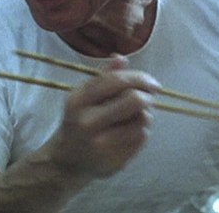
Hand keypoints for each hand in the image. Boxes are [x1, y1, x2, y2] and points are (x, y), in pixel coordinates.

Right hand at [43, 55, 159, 181]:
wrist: (67, 160)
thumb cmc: (78, 121)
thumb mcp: (82, 96)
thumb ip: (102, 77)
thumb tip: (121, 59)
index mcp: (79, 101)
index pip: (117, 81)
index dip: (140, 78)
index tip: (151, 82)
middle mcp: (89, 122)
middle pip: (135, 100)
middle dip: (147, 95)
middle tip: (149, 97)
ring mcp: (102, 144)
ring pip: (142, 119)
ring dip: (145, 114)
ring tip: (135, 116)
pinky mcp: (116, 160)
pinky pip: (142, 137)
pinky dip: (142, 130)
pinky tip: (131, 131)